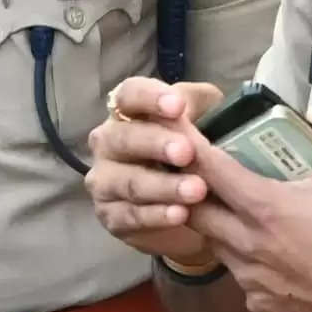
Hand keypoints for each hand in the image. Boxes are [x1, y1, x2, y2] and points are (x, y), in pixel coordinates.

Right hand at [88, 75, 226, 268]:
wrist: (196, 208)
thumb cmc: (196, 152)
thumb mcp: (206, 118)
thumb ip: (200, 104)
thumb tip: (190, 103)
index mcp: (128, 112)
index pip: (129, 95)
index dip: (150, 98)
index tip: (178, 106)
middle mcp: (108, 143)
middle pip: (123, 138)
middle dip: (156, 144)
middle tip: (187, 152)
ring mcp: (104, 181)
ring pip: (128, 182)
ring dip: (163, 186)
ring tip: (196, 190)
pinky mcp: (111, 216)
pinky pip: (129, 216)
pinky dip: (156, 216)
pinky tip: (180, 214)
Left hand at [188, 107, 311, 311]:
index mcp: (264, 209)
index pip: (207, 169)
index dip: (185, 144)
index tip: (173, 129)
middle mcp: (246, 245)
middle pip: (191, 211)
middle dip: (188, 188)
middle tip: (195, 169)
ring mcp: (249, 279)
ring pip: (213, 244)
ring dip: (215, 222)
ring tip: (232, 206)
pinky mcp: (260, 304)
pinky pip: (238, 273)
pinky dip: (242, 256)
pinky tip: (266, 249)